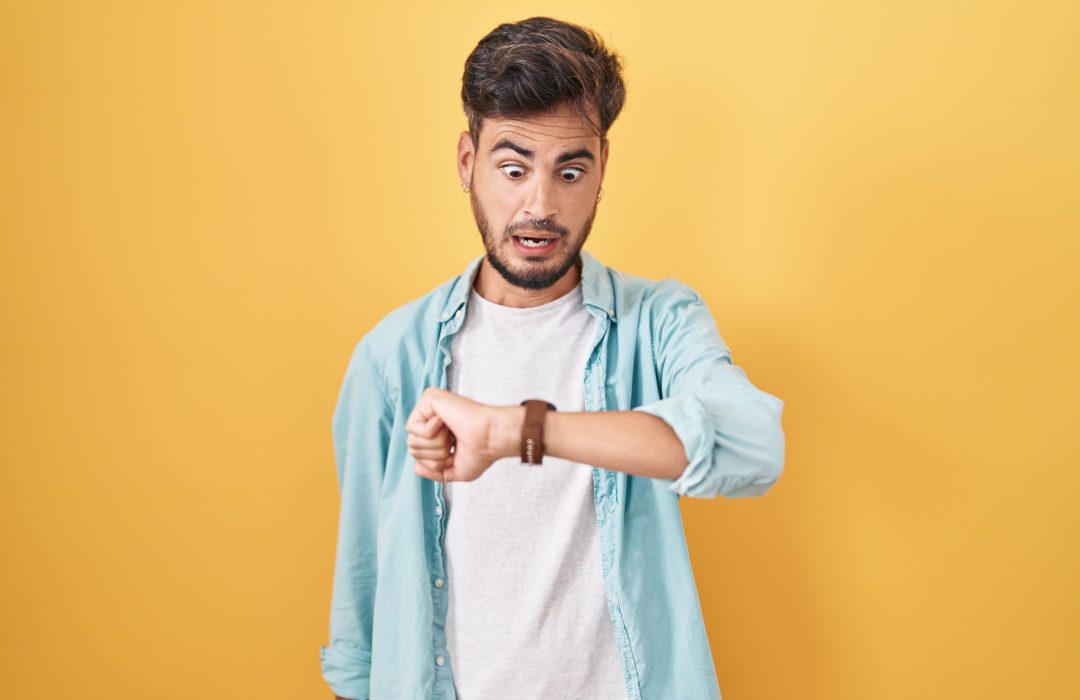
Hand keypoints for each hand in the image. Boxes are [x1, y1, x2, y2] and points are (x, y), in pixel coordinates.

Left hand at [405, 387, 520, 482]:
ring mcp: (431, 407)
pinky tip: (446, 422)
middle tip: (454, 442)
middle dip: (434, 454)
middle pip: (412, 448)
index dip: (435, 462)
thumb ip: (435, 472)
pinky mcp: (429, 398)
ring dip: (434, 444)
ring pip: (411, 440)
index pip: (419, 454)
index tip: (456, 451)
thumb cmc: (481, 452)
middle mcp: (433, 417)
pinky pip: (412, 427)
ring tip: (452, 433)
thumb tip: (416, 467)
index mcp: (440, 432)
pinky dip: (431, 431)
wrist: (490, 439)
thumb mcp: (457, 470)